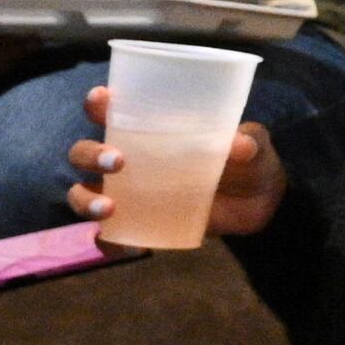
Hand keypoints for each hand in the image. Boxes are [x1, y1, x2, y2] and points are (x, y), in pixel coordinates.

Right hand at [69, 96, 286, 236]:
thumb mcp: (253, 147)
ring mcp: (129, 193)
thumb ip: (248, 142)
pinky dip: (106, 242)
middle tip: (118, 161)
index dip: (97, 103)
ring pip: (83, 193)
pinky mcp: (138, 223)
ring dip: (85, 200)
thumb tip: (239, 144)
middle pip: (83, 153)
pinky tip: (123, 245)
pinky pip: (108, 236)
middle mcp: (128, 158)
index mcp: (148, 128)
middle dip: (89, 154)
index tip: (101, 99)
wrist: (261, 203)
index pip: (110, 111)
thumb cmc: (248, 160)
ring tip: (109, 208)